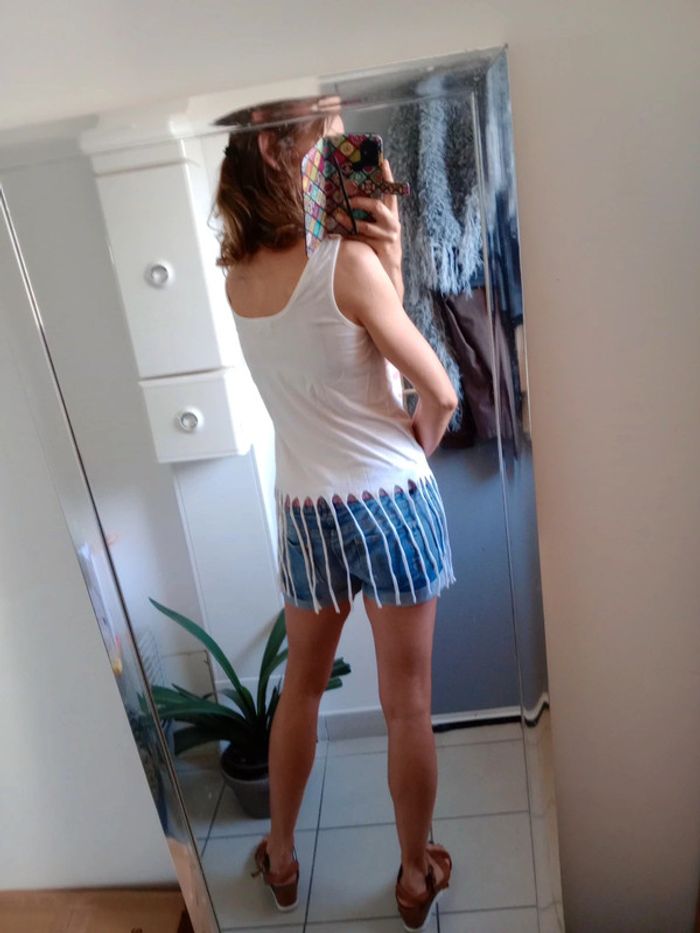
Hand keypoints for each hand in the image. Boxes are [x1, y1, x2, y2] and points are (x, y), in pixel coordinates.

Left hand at [333, 159, 404, 301]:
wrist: (389, 270)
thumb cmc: (380, 246)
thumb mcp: (378, 227)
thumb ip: (369, 215)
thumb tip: (348, 200)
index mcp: (393, 214)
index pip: (391, 192)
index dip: (387, 177)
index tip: (383, 161)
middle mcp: (393, 223)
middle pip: (378, 207)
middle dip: (360, 202)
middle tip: (347, 199)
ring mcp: (388, 237)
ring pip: (365, 225)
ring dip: (348, 220)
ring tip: (336, 214)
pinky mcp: (380, 248)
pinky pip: (360, 239)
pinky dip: (348, 235)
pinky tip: (337, 232)